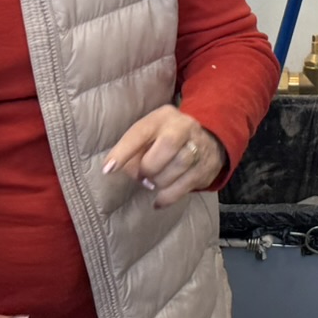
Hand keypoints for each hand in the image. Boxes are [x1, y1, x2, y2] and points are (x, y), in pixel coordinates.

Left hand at [101, 106, 225, 207]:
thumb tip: (123, 171)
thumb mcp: (150, 135)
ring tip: (155, 182)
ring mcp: (199, 146)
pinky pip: (184, 186)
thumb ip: (134, 150)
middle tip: (144, 175)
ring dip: (159, 181)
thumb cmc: (166, 138)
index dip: (124, 150)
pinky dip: (167, 197)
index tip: (108, 168)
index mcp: (163, 117)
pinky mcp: (206, 167)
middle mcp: (184, 127)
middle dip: (149, 167)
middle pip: (167, 146)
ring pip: (178, 167)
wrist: (209, 139)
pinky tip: (159, 200)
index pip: (141, 131)